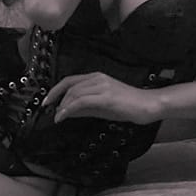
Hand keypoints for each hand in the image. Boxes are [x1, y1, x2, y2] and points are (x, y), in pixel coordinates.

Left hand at [42, 71, 162, 124]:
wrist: (148, 105)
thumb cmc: (128, 106)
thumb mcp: (102, 106)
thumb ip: (84, 108)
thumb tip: (66, 112)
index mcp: (96, 78)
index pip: (70, 80)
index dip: (56, 90)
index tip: (47, 101)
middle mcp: (97, 79)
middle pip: (69, 85)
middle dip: (55, 97)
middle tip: (48, 109)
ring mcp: (102, 86)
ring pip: (74, 93)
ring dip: (62, 106)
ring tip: (57, 117)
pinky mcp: (106, 96)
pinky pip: (81, 101)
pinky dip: (69, 109)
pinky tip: (64, 117)